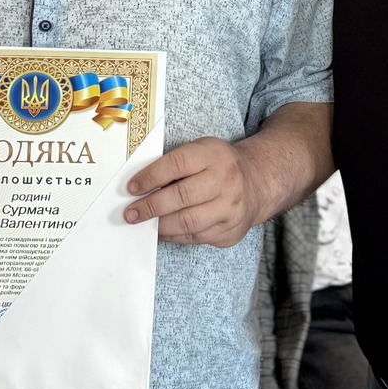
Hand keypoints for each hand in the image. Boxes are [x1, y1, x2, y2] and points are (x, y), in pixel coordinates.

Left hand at [124, 137, 262, 246]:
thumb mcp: (202, 151)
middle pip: (181, 196)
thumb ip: (175, 163)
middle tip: (131, 212)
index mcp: (213, 155)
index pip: (176, 164)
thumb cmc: (219, 165)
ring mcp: (230, 209)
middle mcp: (226, 181)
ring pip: (187, 222)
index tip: (131, 188)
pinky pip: (195, 237)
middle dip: (150, 206)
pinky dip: (174, 235)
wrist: (257, 182)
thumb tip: (139, 186)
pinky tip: (163, 230)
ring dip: (159, 225)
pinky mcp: (230, 231)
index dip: (150, 177)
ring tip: (143, 223)